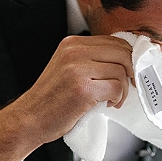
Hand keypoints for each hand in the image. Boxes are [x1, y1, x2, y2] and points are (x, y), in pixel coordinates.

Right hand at [0, 35, 133, 160]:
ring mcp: (78, 69)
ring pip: (121, 71)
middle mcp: (74, 51)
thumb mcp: (67, 68)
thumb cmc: (51, 99)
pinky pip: (117, 87)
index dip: (130, 57)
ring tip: (113, 100)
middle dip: (132, 71)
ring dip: (124, 89)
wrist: (29, 119)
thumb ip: (91, 60)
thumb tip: (126, 61)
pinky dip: (118, 98)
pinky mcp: (83, 89)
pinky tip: (108, 104)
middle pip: (122, 53)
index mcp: (72, 44)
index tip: (132, 71)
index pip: (115, 41)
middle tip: (129, 86)